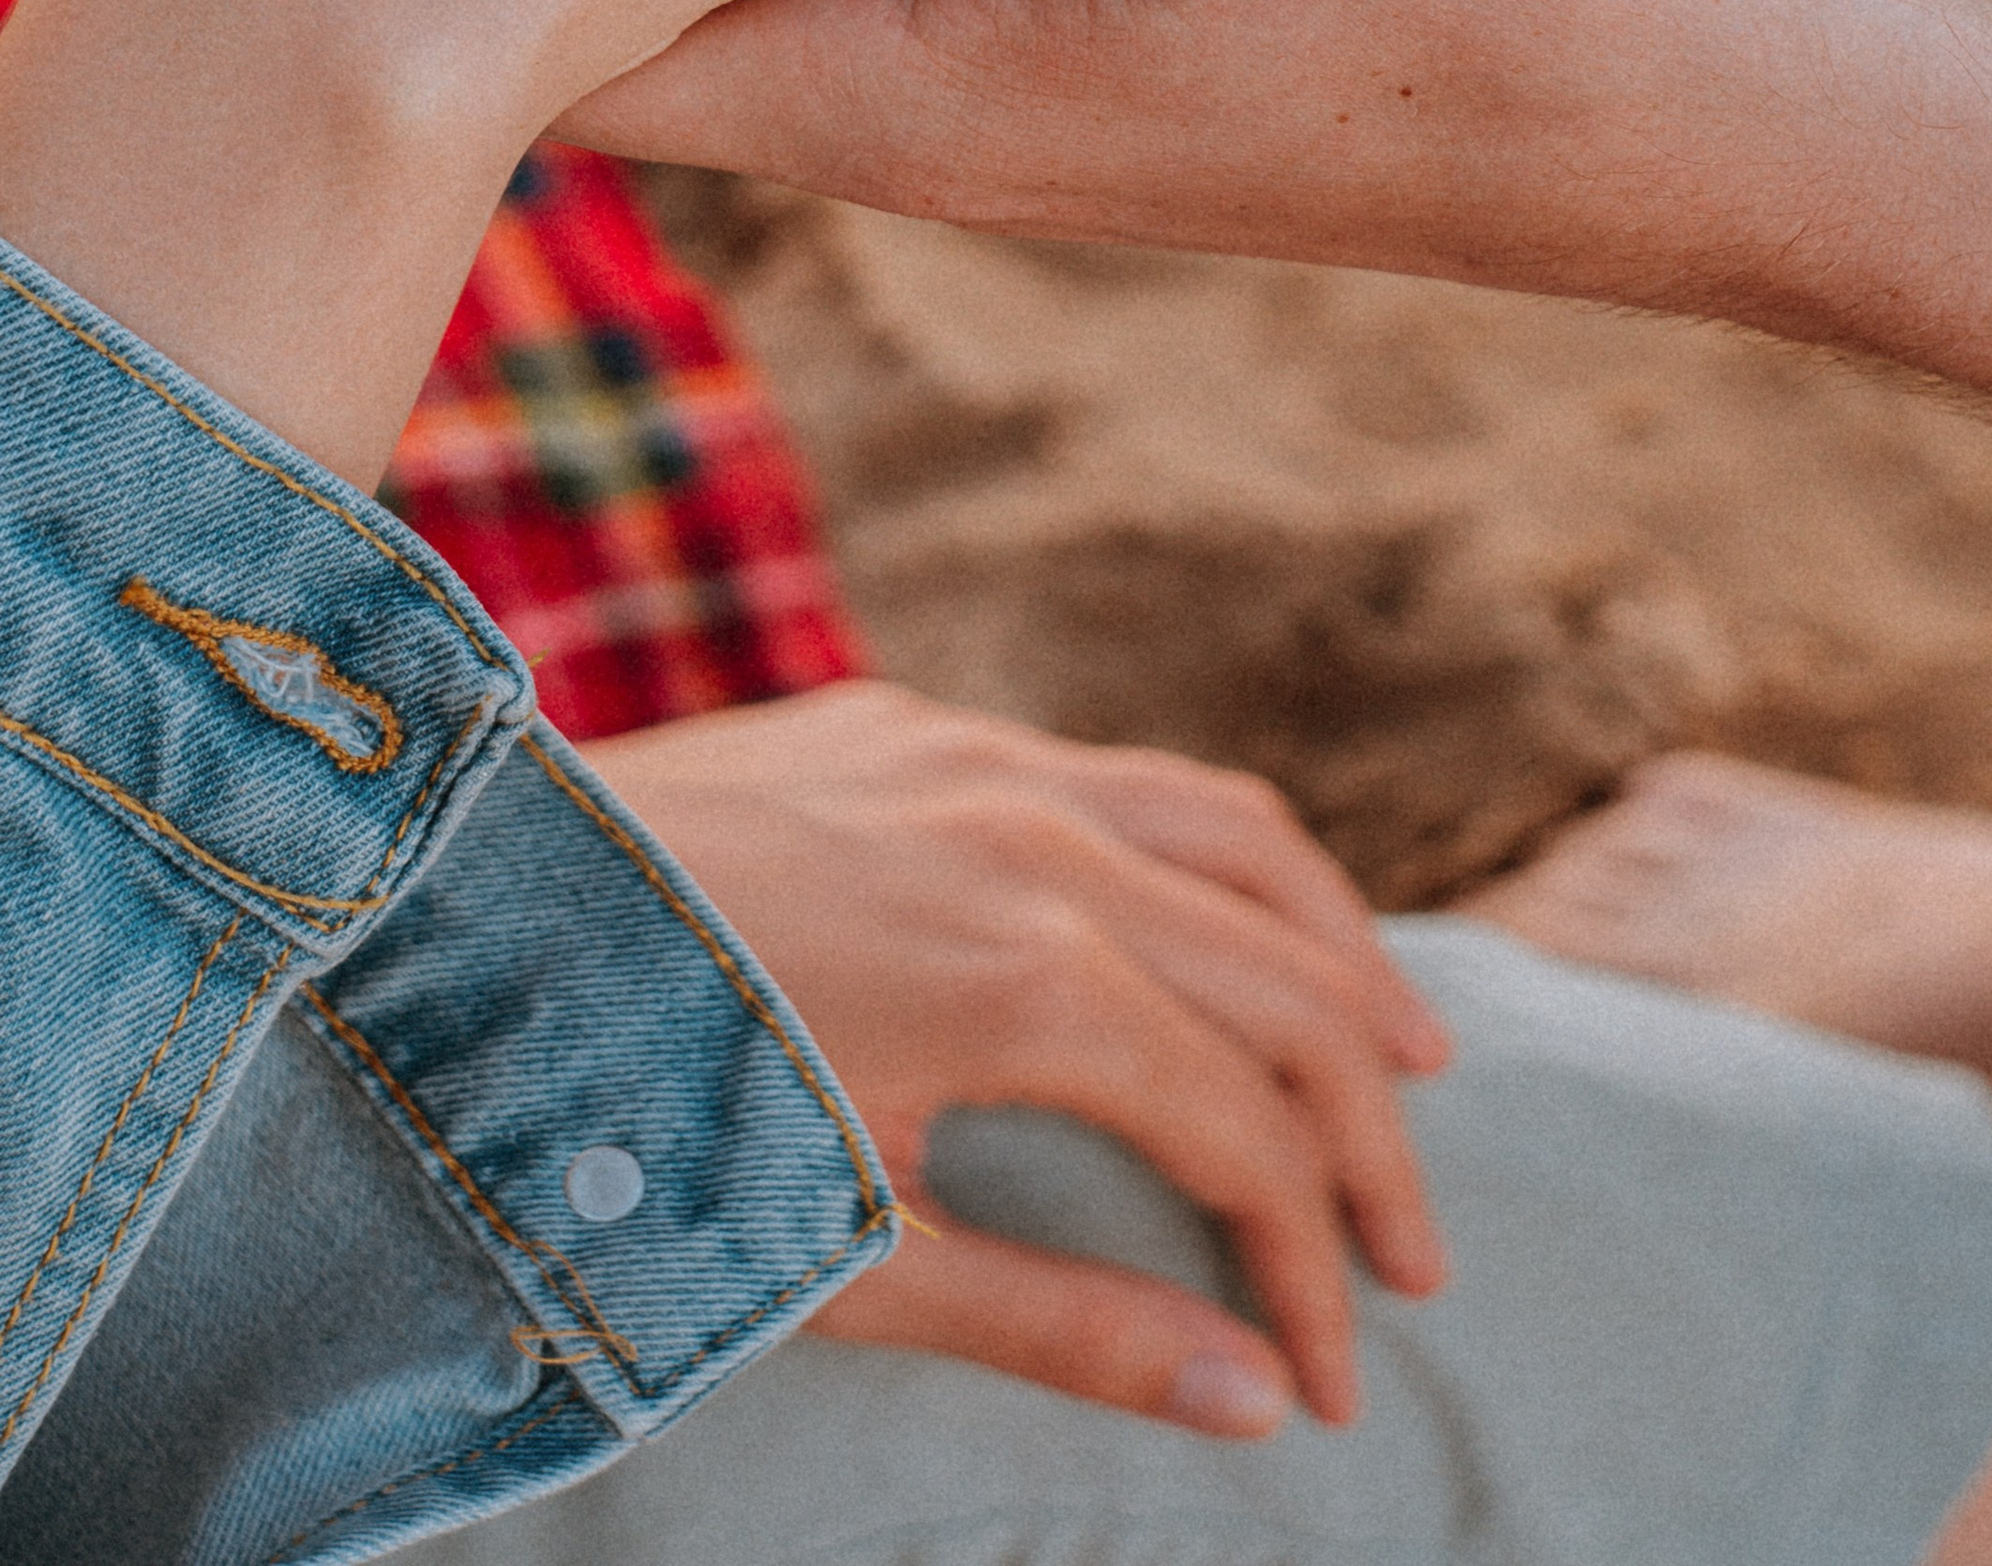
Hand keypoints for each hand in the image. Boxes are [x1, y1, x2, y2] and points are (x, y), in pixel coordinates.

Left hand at [588, 681, 1449, 1434]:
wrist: (444, 924)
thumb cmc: (635, 1116)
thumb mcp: (850, 1250)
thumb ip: (1065, 1322)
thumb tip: (1254, 1402)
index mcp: (1040, 980)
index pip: (1251, 1134)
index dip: (1316, 1269)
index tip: (1334, 1385)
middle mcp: (1044, 842)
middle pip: (1292, 986)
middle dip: (1372, 1136)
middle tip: (1415, 1257)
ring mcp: (983, 760)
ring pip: (1240, 835)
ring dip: (1340, 956)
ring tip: (1409, 1057)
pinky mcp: (914, 722)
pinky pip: (1127, 774)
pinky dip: (1221, 858)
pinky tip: (1224, 921)